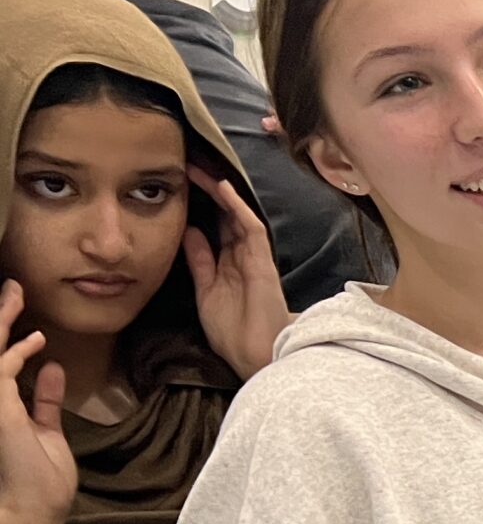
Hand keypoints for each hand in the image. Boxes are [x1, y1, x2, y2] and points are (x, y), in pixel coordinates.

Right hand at [0, 283, 76, 523]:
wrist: (31, 509)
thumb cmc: (39, 480)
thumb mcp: (46, 430)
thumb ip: (45, 400)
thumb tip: (52, 368)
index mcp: (0, 406)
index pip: (0, 362)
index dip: (10, 338)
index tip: (27, 322)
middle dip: (1, 317)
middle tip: (14, 288)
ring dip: (3, 320)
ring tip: (16, 293)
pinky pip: (2, 366)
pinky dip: (17, 350)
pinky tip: (37, 339)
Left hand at [182, 168, 288, 379]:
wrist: (254, 357)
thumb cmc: (233, 334)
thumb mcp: (206, 292)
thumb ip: (199, 262)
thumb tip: (188, 232)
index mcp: (229, 265)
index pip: (216, 227)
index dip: (200, 204)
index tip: (180, 185)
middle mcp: (243, 257)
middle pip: (226, 216)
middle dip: (208, 191)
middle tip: (187, 166)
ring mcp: (254, 259)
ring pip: (238, 216)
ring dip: (219, 191)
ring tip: (199, 168)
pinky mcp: (262, 263)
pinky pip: (251, 228)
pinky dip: (237, 207)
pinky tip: (222, 188)